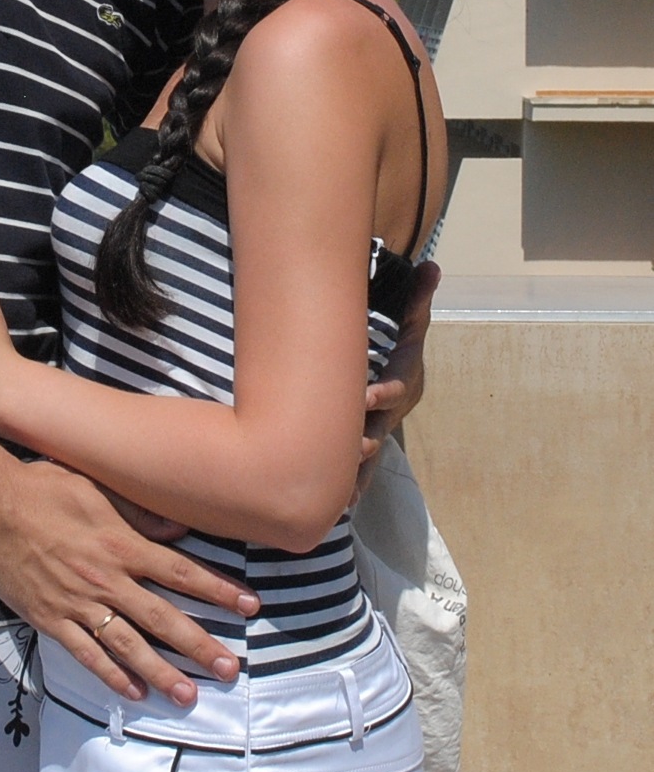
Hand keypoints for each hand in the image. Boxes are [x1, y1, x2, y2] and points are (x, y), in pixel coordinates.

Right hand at [0, 456, 258, 704]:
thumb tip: (180, 525)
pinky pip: (87, 654)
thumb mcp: (97, 487)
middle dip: (200, 645)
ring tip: (188, 695)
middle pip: (163, 617)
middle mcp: (107, 579)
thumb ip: (139, 509)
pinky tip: (132, 692)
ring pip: (129, 645)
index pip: (181, 572)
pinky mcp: (53, 619)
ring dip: (161, 672)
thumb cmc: (44, 488)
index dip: (218, 589)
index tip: (248, 604)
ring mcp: (80, 603)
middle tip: (230, 669)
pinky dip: (111, 675)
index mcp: (122, 544)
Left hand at [356, 258, 438, 494]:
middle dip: (365, 436)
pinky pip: (360, 471)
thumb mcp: (412, 319)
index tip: (369, 393)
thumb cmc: (402, 343)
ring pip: (369, 455)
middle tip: (349, 444)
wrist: (401, 377)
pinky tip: (338, 507)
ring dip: (356, 470)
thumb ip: (419, 296)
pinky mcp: (366, 446)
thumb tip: (433, 265)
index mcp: (401, 380)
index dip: (385, 391)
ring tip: (339, 487)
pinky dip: (352, 488)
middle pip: (381, 426)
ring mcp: (380, 430)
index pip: (396, 386)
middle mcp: (392, 411)